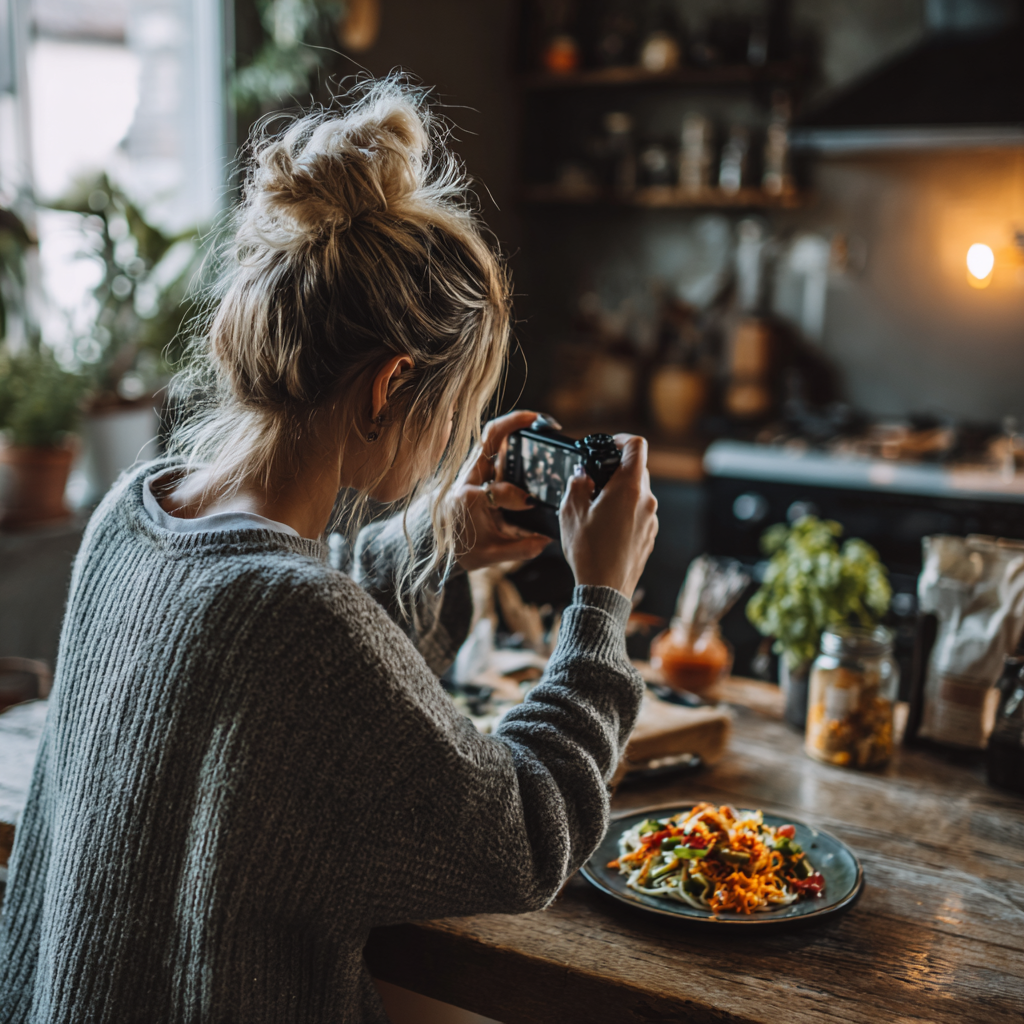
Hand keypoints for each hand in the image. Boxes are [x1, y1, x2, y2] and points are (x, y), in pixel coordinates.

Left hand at [451, 410, 550, 571]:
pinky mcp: (478, 468)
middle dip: (514, 424)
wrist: (435, 539)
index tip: (531, 504)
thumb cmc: (461, 546)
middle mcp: (469, 478)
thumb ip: (519, 549)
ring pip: (491, 436)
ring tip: (540, 421)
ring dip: (514, 424)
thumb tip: (546, 541)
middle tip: (541, 421)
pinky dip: (511, 433)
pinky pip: (494, 443)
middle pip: (488, 440)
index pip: (495, 491)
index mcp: (468, 500)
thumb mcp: (490, 555)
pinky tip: (529, 431)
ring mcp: (474, 470)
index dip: (517, 497)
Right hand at [559, 434, 658, 597]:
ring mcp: (651, 520)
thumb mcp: (571, 512)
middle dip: (615, 472)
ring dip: (619, 494)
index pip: (636, 446)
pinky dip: (625, 513)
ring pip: (637, 494)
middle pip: (636, 471)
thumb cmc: (589, 552)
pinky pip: (639, 514)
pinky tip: (605, 529)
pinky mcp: (650, 536)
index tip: (608, 445)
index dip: (621, 439)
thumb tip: (581, 475)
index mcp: (629, 488)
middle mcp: (647, 501)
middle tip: (593, 484)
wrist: (605, 589)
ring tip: (596, 511)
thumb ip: (577, 485)